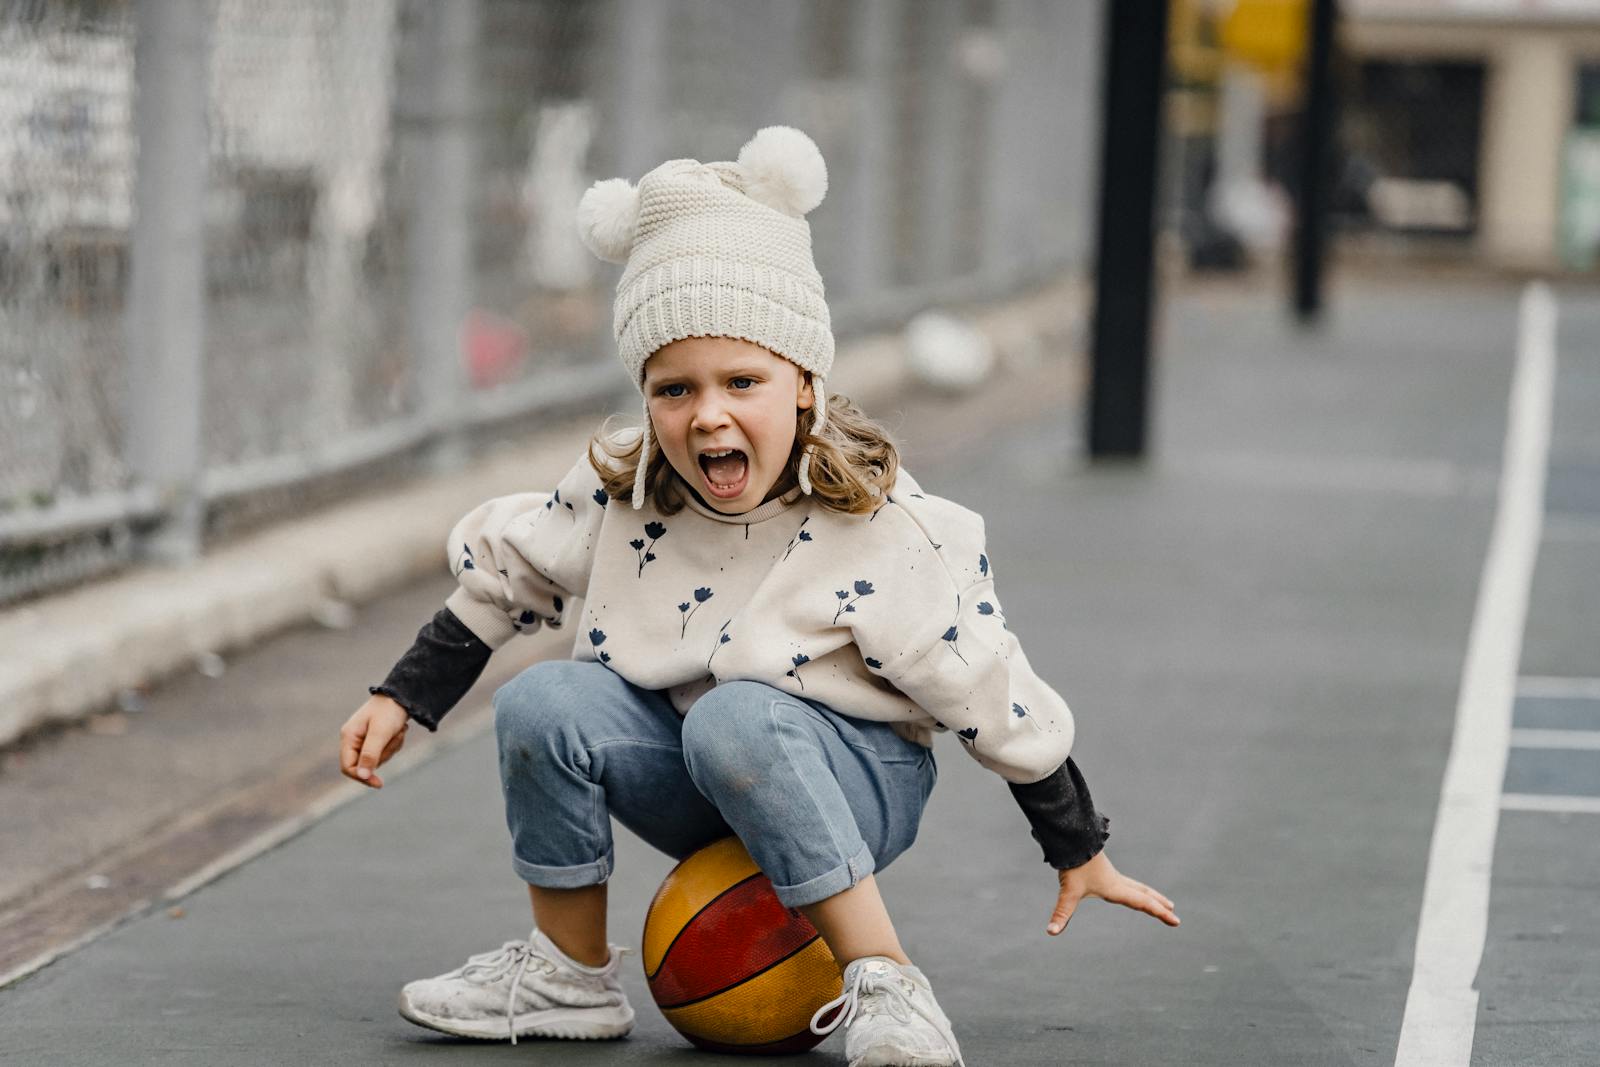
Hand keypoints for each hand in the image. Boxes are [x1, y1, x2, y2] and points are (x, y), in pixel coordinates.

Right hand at [339, 694, 411, 788]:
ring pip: (378, 759)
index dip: (361, 777)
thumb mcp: (380, 732)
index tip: (379, 783)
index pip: (348, 767)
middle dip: (384, 754)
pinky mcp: (376, 739)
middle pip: (365, 765)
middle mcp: (354, 739)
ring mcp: (364, 740)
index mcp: (349, 736)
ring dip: (392, 747)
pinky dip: (395, 744)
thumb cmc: (389, 711)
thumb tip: (362, 776)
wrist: (403, 695)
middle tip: (395, 737)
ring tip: (399, 730)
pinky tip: (400, 730)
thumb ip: (370, 754)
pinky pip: (386, 752)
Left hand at [1046, 851, 1178, 935]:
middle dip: (1159, 905)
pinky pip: (1128, 882)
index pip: (1143, 903)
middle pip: (1145, 894)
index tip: (1176, 920)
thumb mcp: (1068, 893)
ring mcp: (1112, 875)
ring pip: (1138, 886)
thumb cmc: (1072, 866)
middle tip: (1174, 912)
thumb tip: (1051, 931)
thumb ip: (1061, 913)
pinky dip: (1138, 888)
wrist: (1071, 840)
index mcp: (1116, 889)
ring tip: (1162, 902)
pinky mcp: (1105, 871)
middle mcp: (1118, 882)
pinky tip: (1133, 889)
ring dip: (1151, 895)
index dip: (1160, 913)